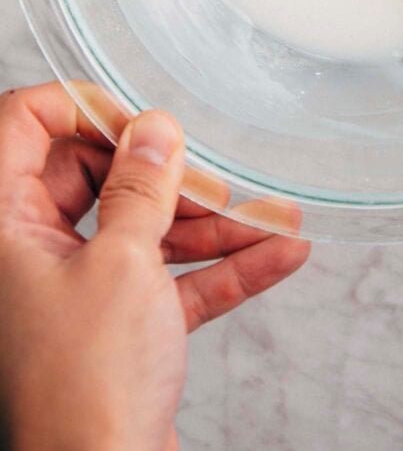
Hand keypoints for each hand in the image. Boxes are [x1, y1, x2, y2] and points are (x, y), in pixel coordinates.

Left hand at [0, 82, 309, 450]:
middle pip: (97, 178)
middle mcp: (33, 252)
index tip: (139, 118)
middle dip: (167, 177)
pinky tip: (279, 254)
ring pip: (143, 229)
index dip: (82, 110)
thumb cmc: (85, 389)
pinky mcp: (116, 326)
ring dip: (212, 224)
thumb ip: (141, 186)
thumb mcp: (122, 264)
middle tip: (213, 178)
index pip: (23, 126)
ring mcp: (76, 289)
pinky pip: (170, 279)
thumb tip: (153, 128)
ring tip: (277, 216)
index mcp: (5, 226)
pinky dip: (222, 269)